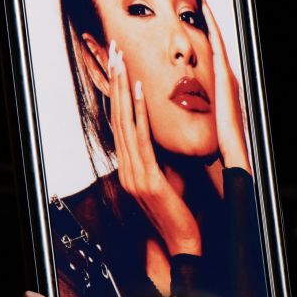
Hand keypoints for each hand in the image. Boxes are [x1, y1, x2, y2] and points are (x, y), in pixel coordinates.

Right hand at [109, 42, 201, 255]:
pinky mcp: (147, 179)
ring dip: (123, 90)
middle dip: (115, 83)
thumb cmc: (179, 213)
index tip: (119, 68)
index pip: (120, 124)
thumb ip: (160, 158)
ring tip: (123, 64)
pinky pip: (141, 140)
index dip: (117, 94)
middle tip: (114, 53)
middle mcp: (126, 169)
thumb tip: (163, 135)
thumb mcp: (167, 179)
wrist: (182, 243)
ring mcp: (134, 174)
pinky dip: (139, 113)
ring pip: (124, 123)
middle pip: (117, 117)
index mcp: (129, 169)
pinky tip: (139, 93)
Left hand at [202, 0, 250, 172]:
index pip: (208, 51)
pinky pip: (216, 45)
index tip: (191, 12)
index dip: (202, 31)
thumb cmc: (216, 141)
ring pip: (216, 38)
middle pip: (213, 39)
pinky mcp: (226, 77)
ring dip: (209, 17)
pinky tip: (203, 11)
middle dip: (206, 17)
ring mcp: (227, 75)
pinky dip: (211, 26)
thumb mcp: (203, 119)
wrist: (230, 151)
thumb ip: (196, 108)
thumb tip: (182, 105)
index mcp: (219, 84)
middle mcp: (224, 76)